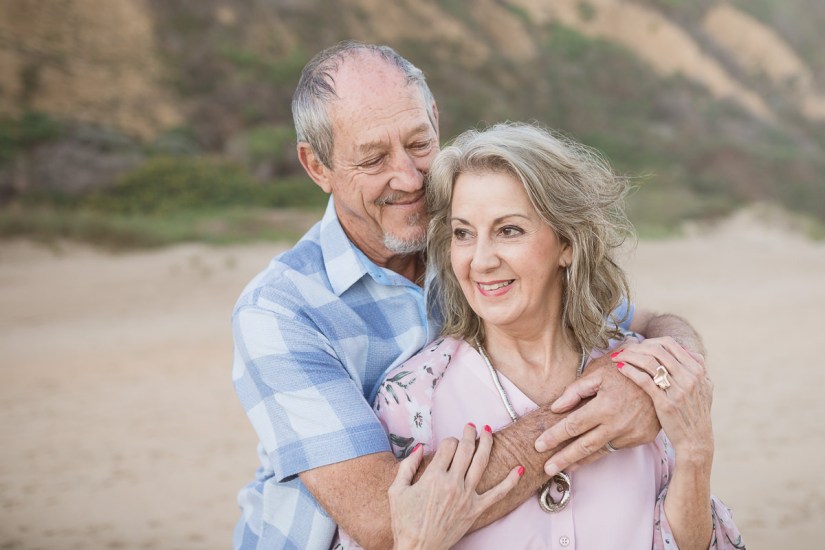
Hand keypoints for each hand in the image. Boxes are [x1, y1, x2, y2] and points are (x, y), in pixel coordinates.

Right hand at [389, 423, 522, 549]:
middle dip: (469, 433)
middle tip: (471, 426)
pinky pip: (498, 494)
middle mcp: (452, 483)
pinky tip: (519, 469)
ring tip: (488, 431)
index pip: (447, 446)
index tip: (448, 442)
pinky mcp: (475, 510)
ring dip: (486, 443)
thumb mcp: (397, 490)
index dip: (449, 440)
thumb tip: (419, 447)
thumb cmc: (405, 522)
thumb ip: (407, 466)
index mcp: (433, 476)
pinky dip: (510, 481)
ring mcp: (466, 496)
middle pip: (466, 450)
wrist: (418, 549)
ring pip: (481, 463)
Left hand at [533, 349, 659, 475]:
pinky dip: (600, 452)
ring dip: (580, 461)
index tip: (539, 444)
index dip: (554, 436)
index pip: (572, 426)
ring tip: (563, 468)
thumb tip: (556, 407)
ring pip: (600, 451)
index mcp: (604, 406)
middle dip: (563, 458)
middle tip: (546, 468)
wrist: (664, 376)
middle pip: (584, 446)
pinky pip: (615, 447)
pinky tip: (587, 456)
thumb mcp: (600, 371)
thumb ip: (576, 390)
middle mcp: (618, 424)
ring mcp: (631, 434)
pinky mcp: (641, 438)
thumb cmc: (627, 368)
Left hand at [611, 337, 713, 460]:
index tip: (637, 345)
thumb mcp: (704, 388)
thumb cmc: (696, 414)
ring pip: (649, 362)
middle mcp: (689, 377)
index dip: (650, 341)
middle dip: (636, 347)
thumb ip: (697, 368)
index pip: (670, 344)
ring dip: (629, 356)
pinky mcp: (665, 403)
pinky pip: (644, 380)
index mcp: (696, 370)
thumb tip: (688, 350)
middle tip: (622, 349)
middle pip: (657, 350)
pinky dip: (630, 371)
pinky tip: (619, 368)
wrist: (696, 440)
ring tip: (617, 357)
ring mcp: (678, 390)